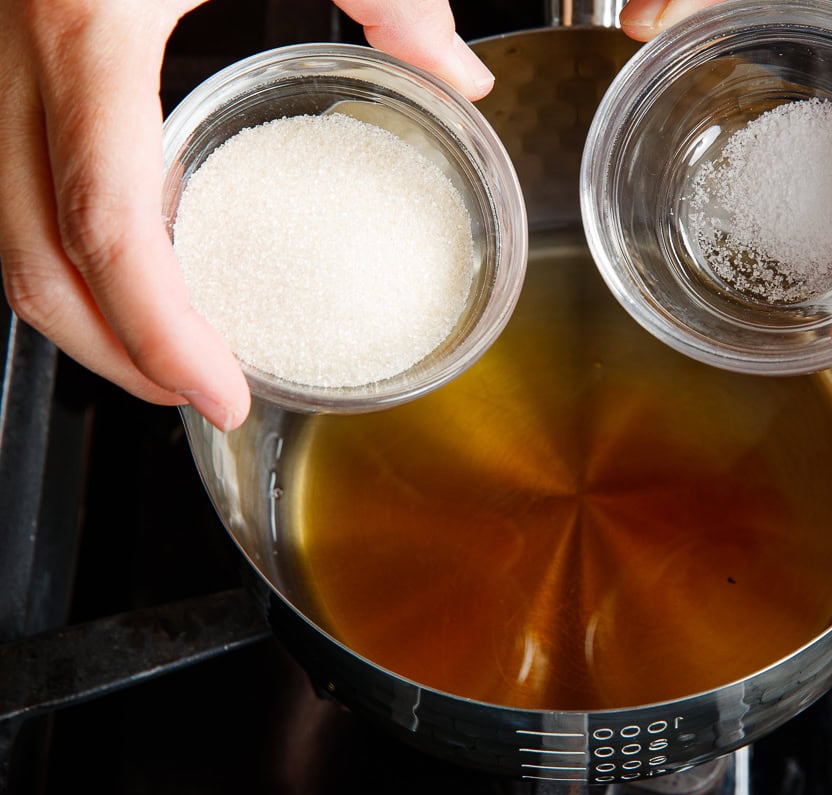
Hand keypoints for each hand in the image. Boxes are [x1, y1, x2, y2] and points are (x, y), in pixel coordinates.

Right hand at [0, 0, 494, 430]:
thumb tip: (459, 77)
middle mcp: (16, 52)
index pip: (106, 223)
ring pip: (5, 229)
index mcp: (86, 22)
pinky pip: (19, 180)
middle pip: (28, 258)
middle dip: (113, 353)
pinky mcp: (11, 52)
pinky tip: (146, 262)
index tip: (223, 394)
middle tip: (203, 394)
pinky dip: (73, 247)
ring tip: (178, 351)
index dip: (158, 333)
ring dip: (85, 313)